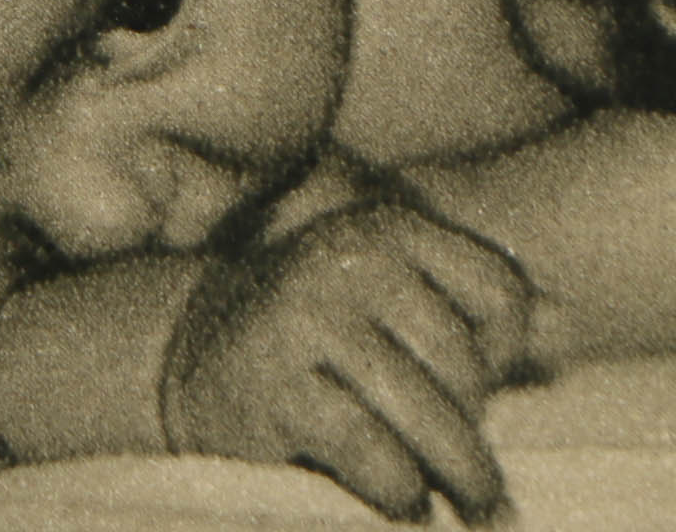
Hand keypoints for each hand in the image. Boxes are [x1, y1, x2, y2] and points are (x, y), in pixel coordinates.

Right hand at [163, 199, 531, 523]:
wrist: (189, 355)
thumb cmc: (322, 345)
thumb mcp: (386, 304)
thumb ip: (458, 325)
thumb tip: (543, 385)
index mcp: (383, 227)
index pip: (500, 292)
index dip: (506, 353)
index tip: (475, 390)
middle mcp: (344, 257)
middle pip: (463, 365)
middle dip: (472, 430)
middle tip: (469, 474)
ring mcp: (303, 315)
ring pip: (426, 414)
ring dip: (453, 476)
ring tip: (464, 510)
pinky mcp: (272, 382)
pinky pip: (371, 450)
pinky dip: (397, 488)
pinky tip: (399, 499)